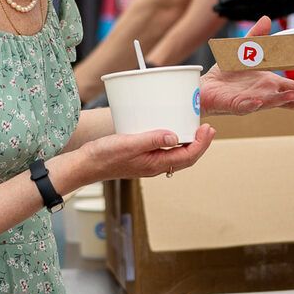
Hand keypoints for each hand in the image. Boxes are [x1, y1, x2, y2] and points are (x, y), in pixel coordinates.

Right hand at [78, 124, 215, 181]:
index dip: (201, 143)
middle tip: (209, 128)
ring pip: (177, 154)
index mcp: (155, 164)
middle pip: (186, 157)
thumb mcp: (128, 144)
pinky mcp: (142, 156)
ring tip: (196, 128)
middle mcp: (155, 165)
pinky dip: (174, 140)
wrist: (85, 165)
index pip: (187, 156)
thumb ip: (151, 139)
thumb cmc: (103, 155)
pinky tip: (171, 130)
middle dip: (200, 143)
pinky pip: (165, 150)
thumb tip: (175, 136)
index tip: (208, 129)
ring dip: (189, 142)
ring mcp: (149, 162)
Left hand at [198, 17, 293, 112]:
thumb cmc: (227, 73)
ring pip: (271, 103)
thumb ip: (257, 36)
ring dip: (284, 101)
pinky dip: (254, 103)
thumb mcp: (244, 50)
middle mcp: (265, 94)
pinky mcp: (236, 105)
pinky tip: (261, 101)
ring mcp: (252, 101)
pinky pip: (246, 105)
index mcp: (270, 83)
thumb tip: (267, 18)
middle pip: (288, 99)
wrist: (205, 86)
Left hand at [213, 0, 293, 20]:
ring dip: (235, 15)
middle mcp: (271, 5)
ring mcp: (274, 11)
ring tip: (221, 14)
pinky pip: (258, 17)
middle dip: (229, 9)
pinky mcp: (277, 13)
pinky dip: (246, 17)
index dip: (232, 0)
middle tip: (214, 10)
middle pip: (245, 9)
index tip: (220, 1)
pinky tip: (237, 16)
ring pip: (250, 15)